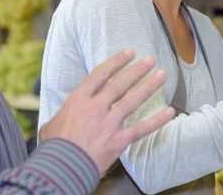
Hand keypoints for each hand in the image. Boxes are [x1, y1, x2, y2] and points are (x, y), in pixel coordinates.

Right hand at [39, 49, 174, 174]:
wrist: (59, 169)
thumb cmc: (53, 148)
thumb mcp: (52, 124)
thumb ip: (64, 114)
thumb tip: (63, 114)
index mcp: (79, 100)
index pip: (101, 74)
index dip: (116, 62)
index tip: (129, 53)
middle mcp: (96, 108)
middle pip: (120, 84)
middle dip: (137, 70)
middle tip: (150, 60)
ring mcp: (109, 124)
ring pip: (133, 101)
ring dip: (149, 87)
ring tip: (162, 75)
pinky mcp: (118, 141)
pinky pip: (142, 128)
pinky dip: (157, 120)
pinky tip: (170, 112)